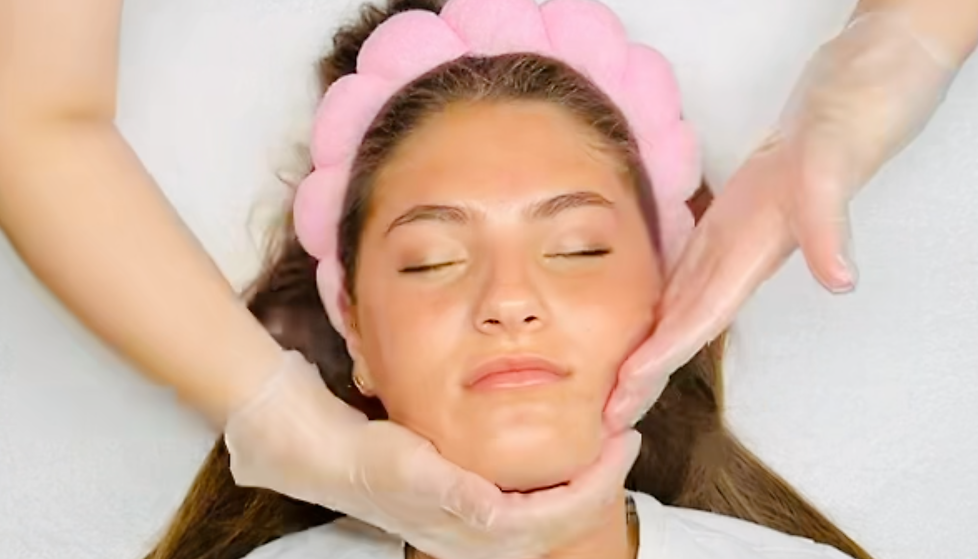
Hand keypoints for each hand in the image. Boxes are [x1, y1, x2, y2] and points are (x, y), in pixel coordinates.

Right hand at [225, 351, 641, 558]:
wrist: (343, 462)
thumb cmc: (379, 462)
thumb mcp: (413, 468)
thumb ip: (453, 492)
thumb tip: (490, 509)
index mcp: (478, 530)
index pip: (556, 517)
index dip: (596, 484)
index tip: (622, 444)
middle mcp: (485, 540)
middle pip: (562, 523)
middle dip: (601, 484)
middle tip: (627, 440)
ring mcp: (481, 530)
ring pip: (551, 519)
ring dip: (583, 487)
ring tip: (606, 450)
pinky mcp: (475, 513)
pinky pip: (532, 510)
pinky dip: (557, 487)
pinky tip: (564, 462)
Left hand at [605, 11, 955, 429]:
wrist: (838, 118)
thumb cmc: (833, 145)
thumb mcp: (827, 177)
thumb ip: (830, 227)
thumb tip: (842, 281)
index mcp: (745, 265)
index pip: (692, 325)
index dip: (657, 363)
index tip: (622, 398)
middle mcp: (730, 270)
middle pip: (677, 335)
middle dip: (643, 378)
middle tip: (600, 419)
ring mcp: (722, 256)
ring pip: (674, 314)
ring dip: (644, 352)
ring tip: (608, 385)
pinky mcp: (717, 237)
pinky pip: (676, 282)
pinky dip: (651, 309)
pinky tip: (627, 320)